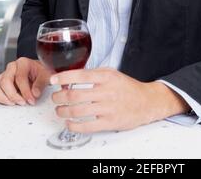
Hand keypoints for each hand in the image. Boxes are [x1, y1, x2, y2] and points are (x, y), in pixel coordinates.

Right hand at [0, 57, 50, 105]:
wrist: (37, 72)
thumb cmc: (40, 73)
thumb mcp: (45, 76)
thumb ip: (41, 83)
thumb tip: (34, 94)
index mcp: (23, 63)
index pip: (20, 77)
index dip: (25, 91)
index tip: (31, 100)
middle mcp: (12, 67)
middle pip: (5, 81)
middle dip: (13, 95)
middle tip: (22, 103)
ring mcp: (4, 73)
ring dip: (3, 97)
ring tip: (14, 104)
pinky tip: (8, 102)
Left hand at [51, 67, 188, 132]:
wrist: (147, 102)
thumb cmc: (127, 87)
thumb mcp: (112, 74)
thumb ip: (93, 74)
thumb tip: (70, 77)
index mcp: (107, 76)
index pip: (80, 75)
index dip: (63, 77)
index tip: (53, 79)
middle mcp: (107, 91)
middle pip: (75, 95)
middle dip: (59, 97)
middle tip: (55, 98)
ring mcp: (109, 108)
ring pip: (78, 111)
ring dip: (63, 112)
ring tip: (59, 110)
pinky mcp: (110, 123)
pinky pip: (87, 126)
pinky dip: (73, 125)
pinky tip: (69, 123)